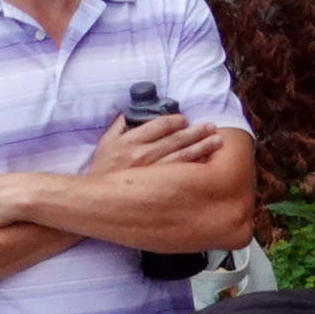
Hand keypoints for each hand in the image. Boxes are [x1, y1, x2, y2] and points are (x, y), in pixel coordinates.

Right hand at [88, 111, 222, 174]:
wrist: (97, 200)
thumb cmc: (102, 171)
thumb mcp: (105, 144)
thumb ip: (118, 127)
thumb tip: (131, 113)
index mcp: (129, 141)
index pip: (160, 124)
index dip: (176, 120)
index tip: (184, 120)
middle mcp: (143, 154)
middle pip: (177, 138)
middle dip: (197, 131)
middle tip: (210, 127)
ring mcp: (154, 171)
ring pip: (185, 155)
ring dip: (204, 147)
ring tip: (217, 141)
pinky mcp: (161, 187)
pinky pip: (185, 173)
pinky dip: (198, 166)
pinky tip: (208, 162)